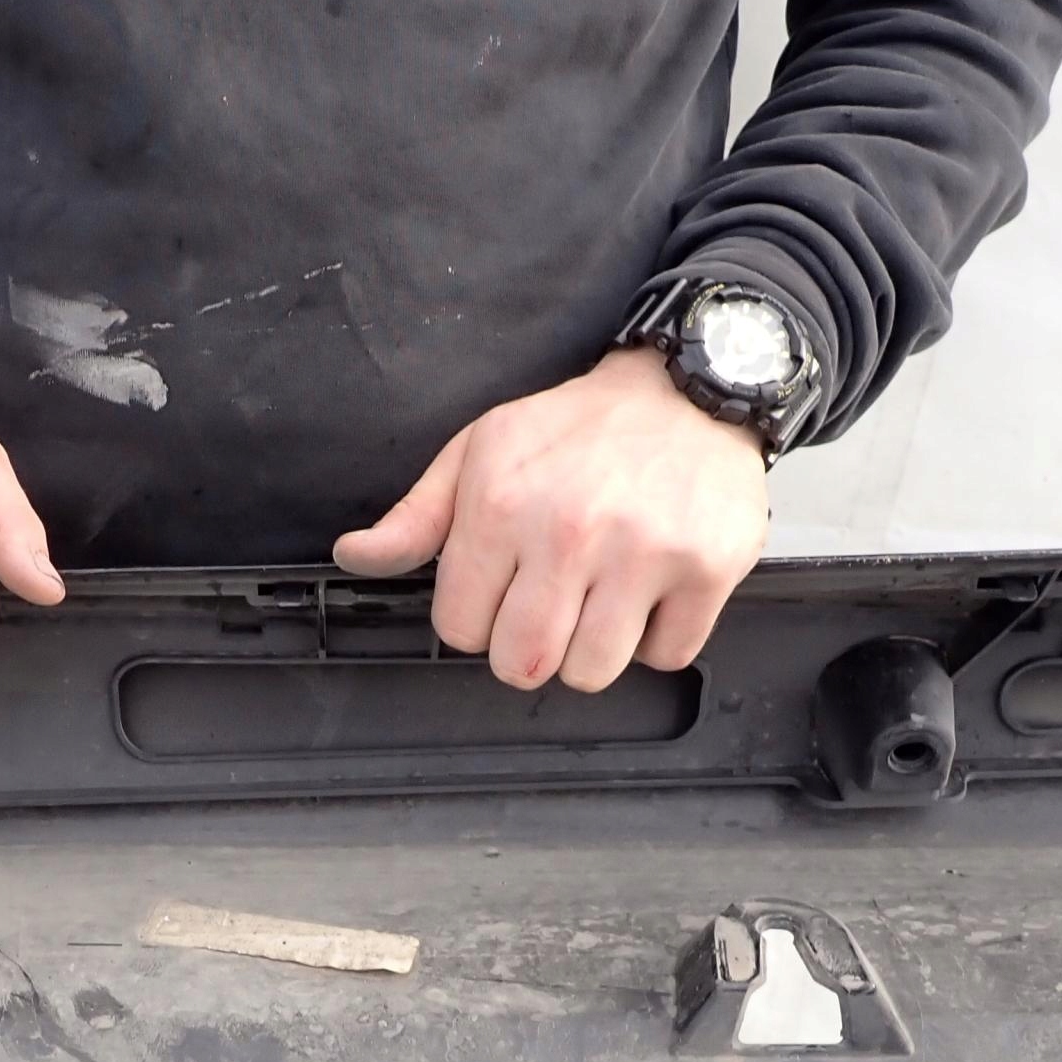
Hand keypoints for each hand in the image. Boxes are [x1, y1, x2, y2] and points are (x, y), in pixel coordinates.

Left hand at [332, 348, 770, 690]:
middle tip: (547, 609)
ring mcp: (644, 554)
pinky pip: (664, 657)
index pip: (461, 629)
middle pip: (523, 664)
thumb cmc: (576, 429)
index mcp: (502, 507)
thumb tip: (355, 555)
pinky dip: (655, 640)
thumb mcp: (478, 453)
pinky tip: (648, 595)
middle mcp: (570, 532)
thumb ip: (416, 519)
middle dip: (527, 650)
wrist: (686, 389)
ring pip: (591, 673)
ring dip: (590, 653)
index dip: (476, 618)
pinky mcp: (707, 569)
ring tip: (598, 602)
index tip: (500, 590)